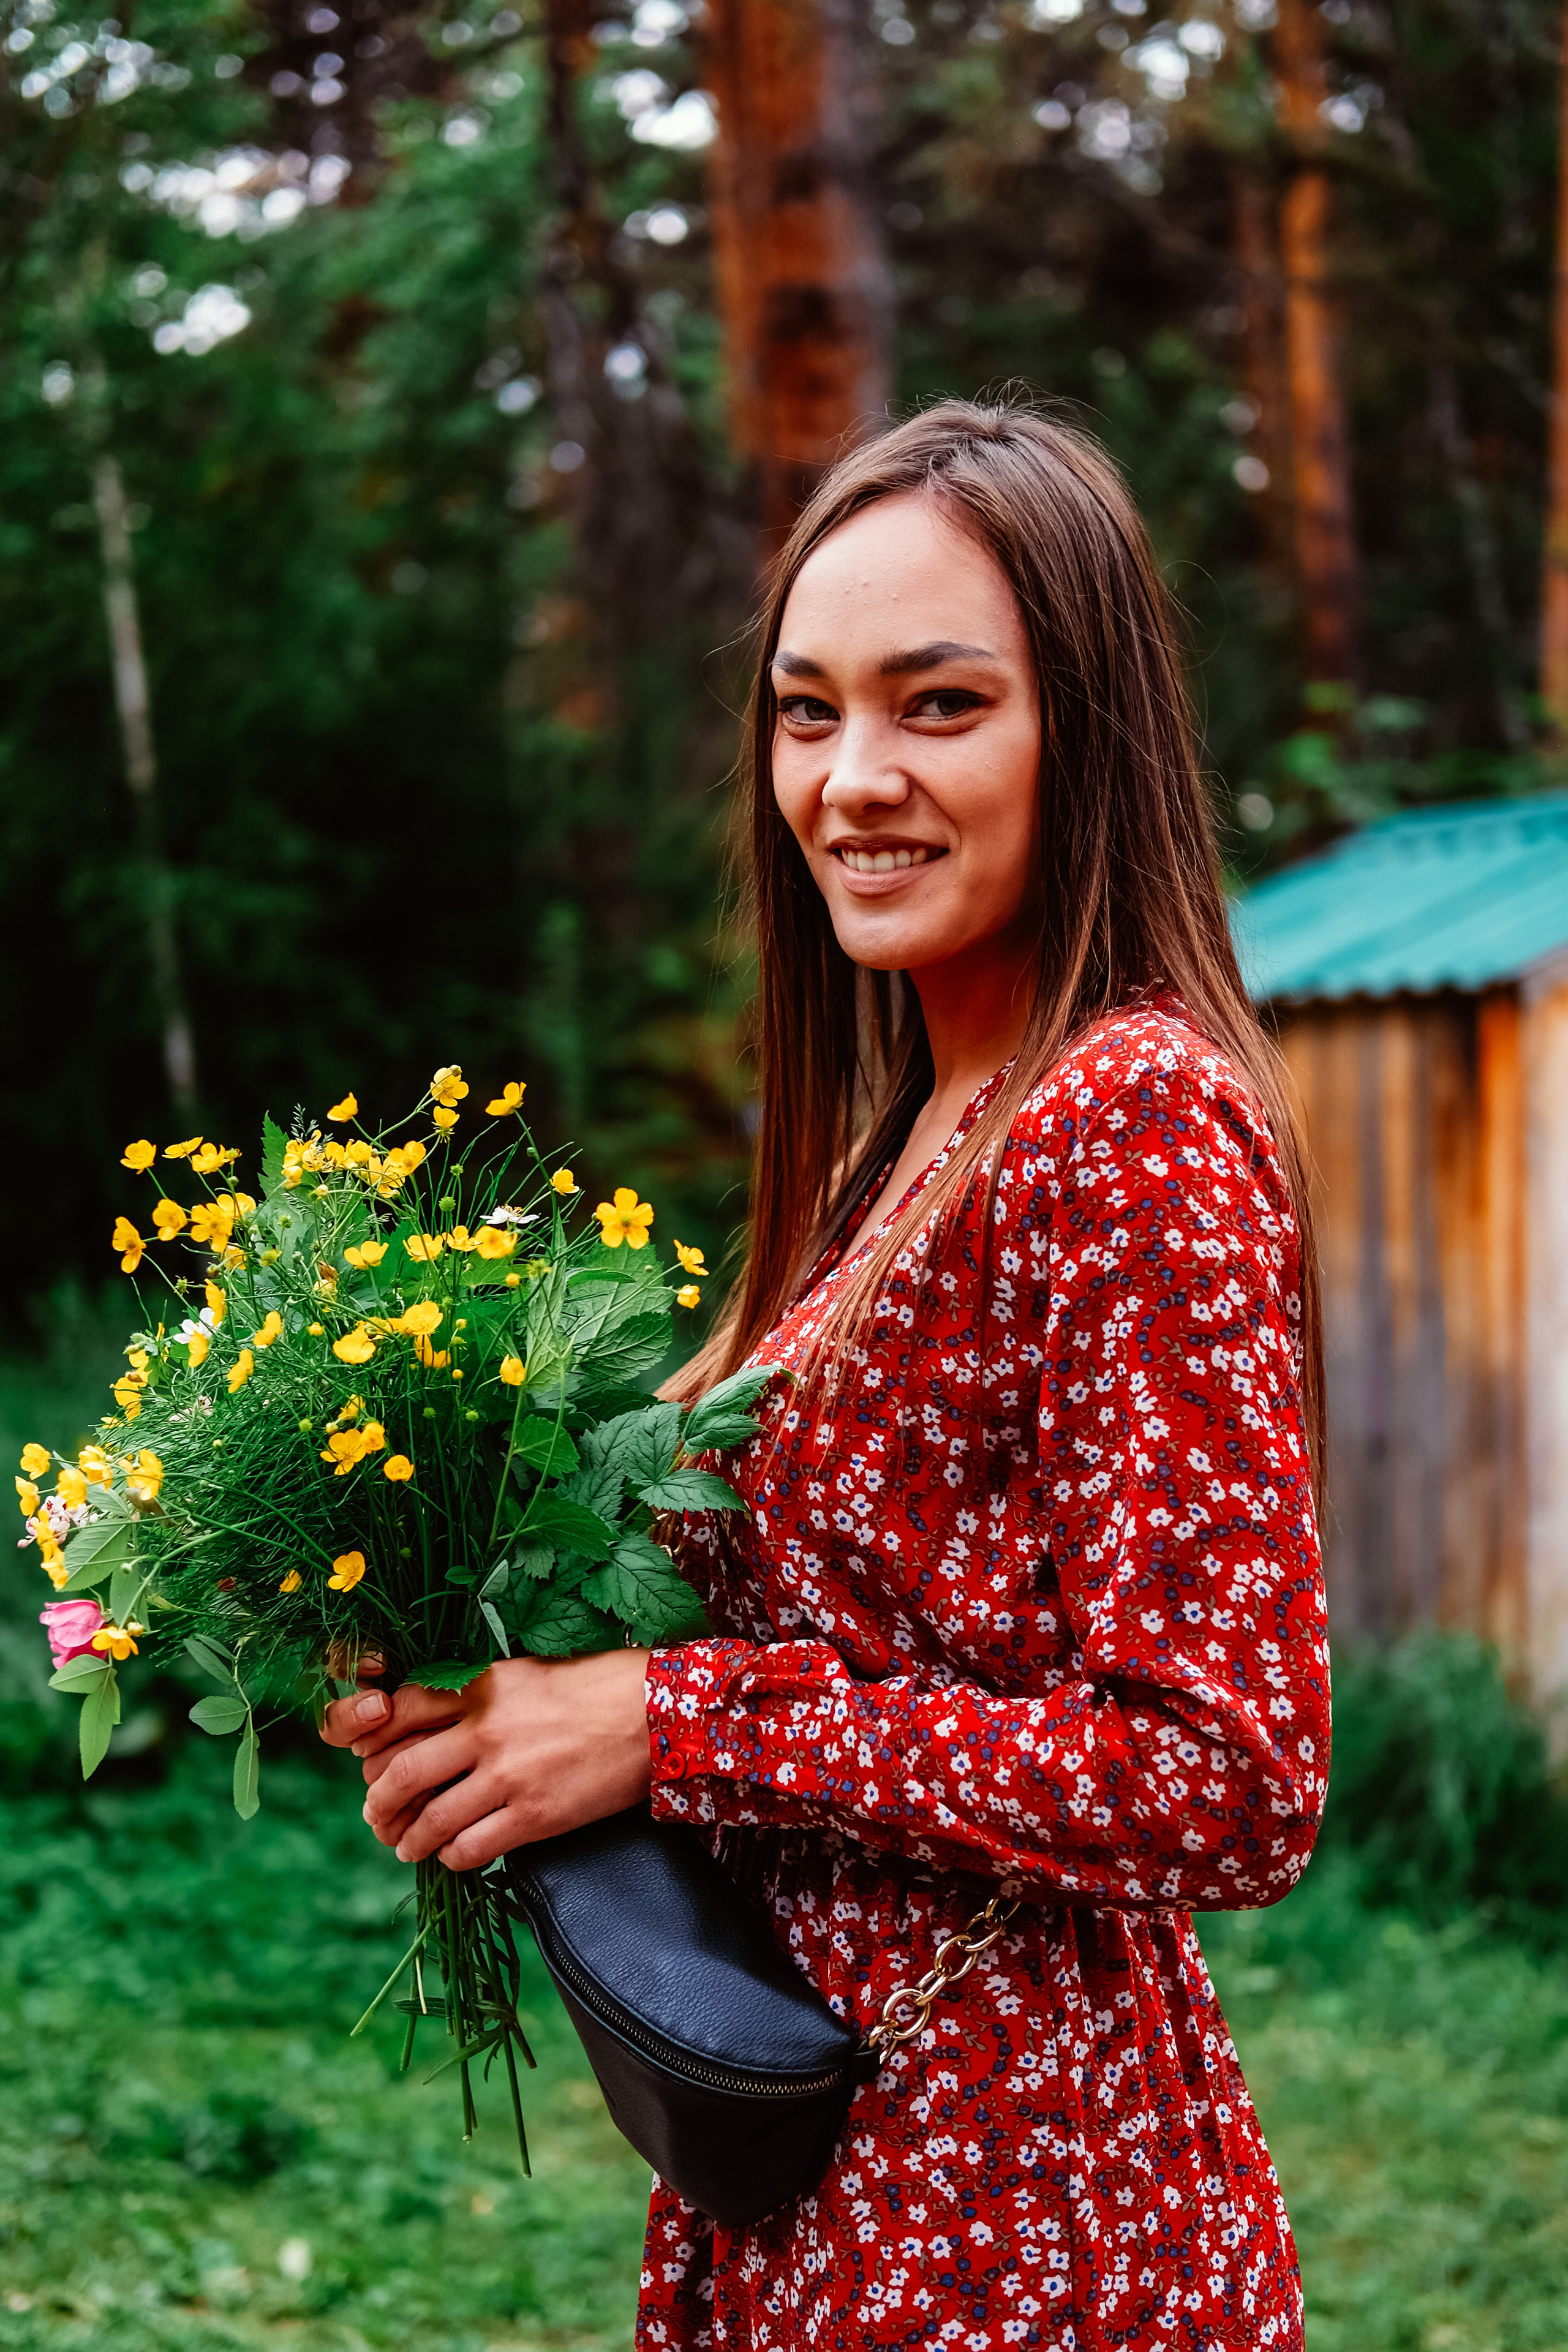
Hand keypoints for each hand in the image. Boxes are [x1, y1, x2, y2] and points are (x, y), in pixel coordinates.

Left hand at [318, 1650, 652, 1870]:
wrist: (654, 1713)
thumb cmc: (595, 1687)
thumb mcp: (526, 1673)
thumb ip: (479, 1693)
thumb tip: (433, 1723)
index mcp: (481, 1685)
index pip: (400, 1712)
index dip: (374, 1743)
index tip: (371, 1762)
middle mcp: (486, 1729)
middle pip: (401, 1771)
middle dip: (378, 1801)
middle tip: (376, 1815)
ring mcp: (509, 1775)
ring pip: (431, 1818)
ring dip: (409, 1839)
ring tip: (406, 1846)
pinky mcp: (535, 1816)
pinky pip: (471, 1847)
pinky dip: (452, 1857)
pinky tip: (454, 1854)